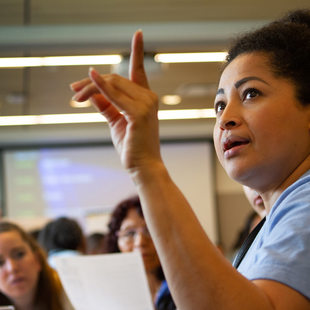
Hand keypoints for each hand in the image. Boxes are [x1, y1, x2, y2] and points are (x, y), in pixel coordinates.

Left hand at [70, 31, 161, 171]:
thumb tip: (93, 94)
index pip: (139, 70)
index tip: (138, 34)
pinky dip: (100, 87)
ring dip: (90, 87)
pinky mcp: (139, 113)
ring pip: (112, 84)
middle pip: (115, 78)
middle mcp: (148, 97)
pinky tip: (89, 79)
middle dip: (91, 82)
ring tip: (75, 95)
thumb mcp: (117, 122)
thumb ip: (107, 106)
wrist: (143, 166)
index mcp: (145, 98)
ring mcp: (145, 104)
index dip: (138, 51)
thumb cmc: (133, 145)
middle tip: (74, 91)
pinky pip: (114, 95)